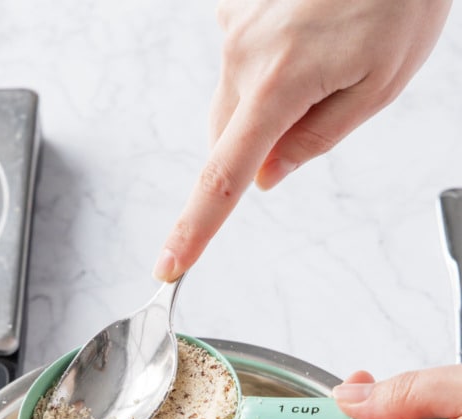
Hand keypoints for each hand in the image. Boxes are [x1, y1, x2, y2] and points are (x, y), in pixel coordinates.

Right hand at [153, 0, 450, 280]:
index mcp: (279, 84)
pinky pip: (238, 60)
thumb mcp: (377, 85)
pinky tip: (304, 36)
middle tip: (318, 108)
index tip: (169, 264)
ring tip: (321, 58)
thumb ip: (316, 139)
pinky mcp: (234, 6)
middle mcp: (242, 55)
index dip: (195, 228)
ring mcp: (233, 25)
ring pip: (232, 101)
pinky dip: (264, 65)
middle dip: (257, 147)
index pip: (224, 176)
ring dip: (265, 103)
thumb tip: (268, 176)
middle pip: (226, 139)